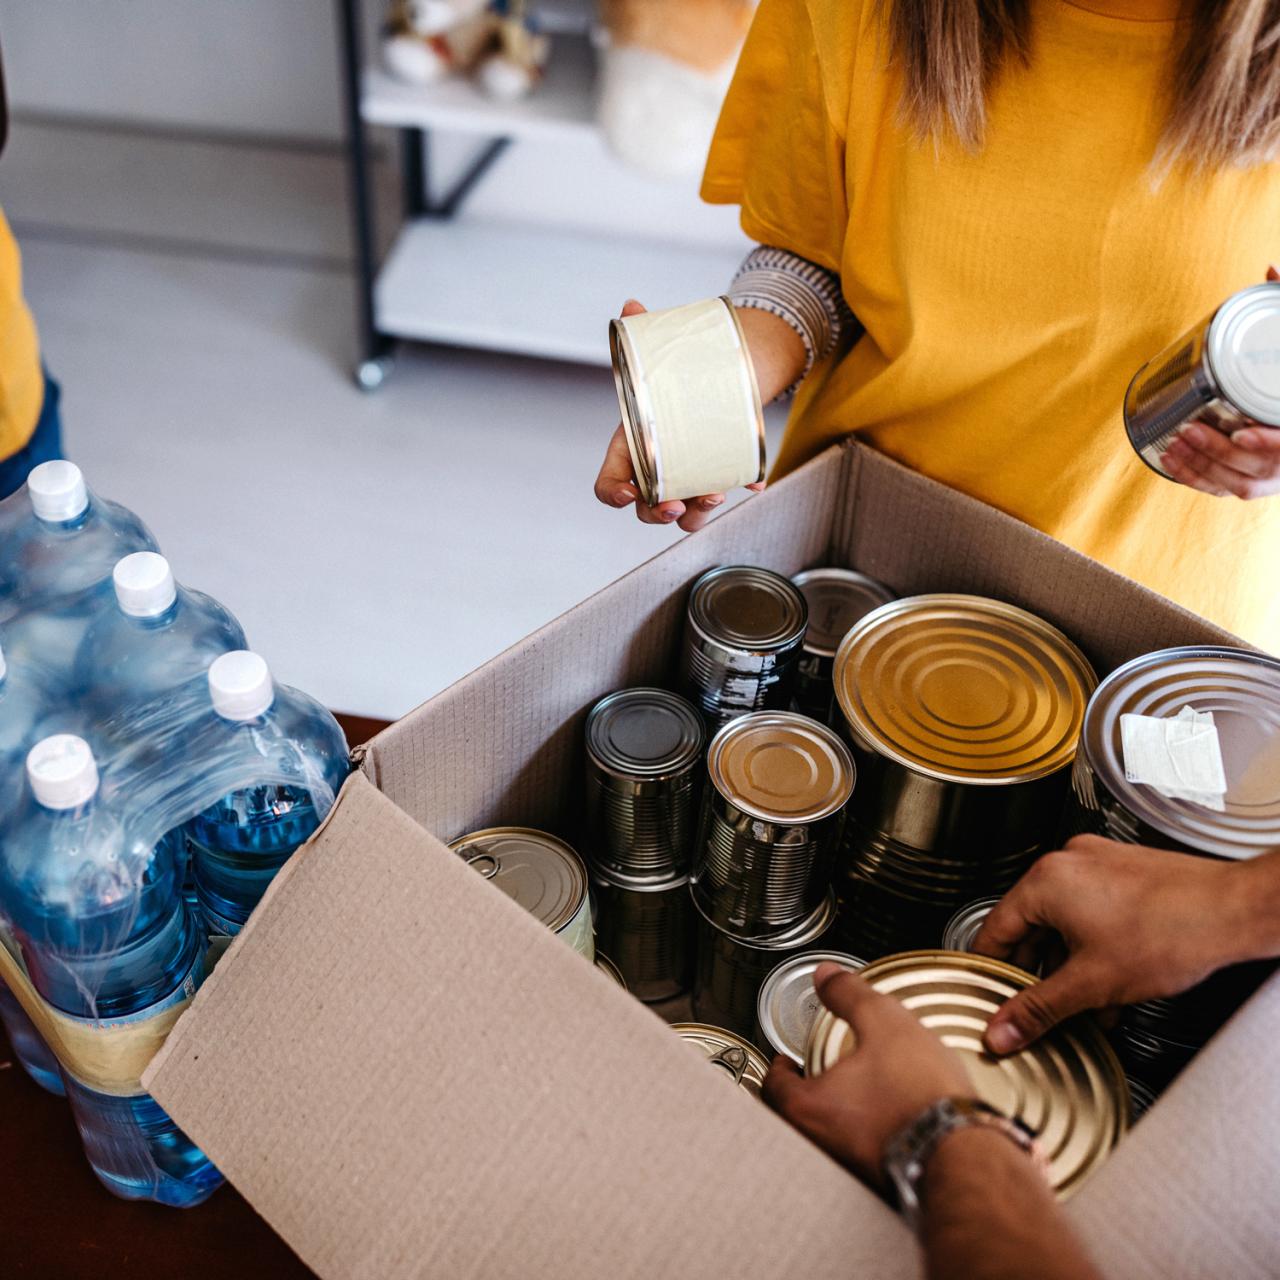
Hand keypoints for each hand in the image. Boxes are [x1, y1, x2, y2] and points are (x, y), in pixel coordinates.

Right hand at [593, 299, 768, 533]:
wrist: (718, 372)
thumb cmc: (678, 373)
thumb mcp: (660, 355)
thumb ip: (643, 334)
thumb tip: (632, 306)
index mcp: (632, 447)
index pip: (609, 484)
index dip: (613, 495)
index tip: (629, 495)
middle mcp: (657, 470)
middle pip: (647, 508)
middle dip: (659, 513)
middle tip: (677, 504)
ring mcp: (686, 478)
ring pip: (684, 514)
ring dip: (697, 513)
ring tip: (715, 493)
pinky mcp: (716, 475)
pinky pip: (724, 494)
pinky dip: (739, 489)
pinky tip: (753, 480)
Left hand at [763, 963, 972, 1186]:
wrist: (966, 1153)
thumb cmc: (921, 1096)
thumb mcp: (884, 1023)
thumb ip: (849, 994)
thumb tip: (826, 975)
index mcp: (809, 1109)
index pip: (773, 1088)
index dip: (778, 1069)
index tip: (785, 1061)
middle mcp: (824, 1146)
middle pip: (797, 1117)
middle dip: (805, 1094)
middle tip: (817, 1073)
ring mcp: (853, 1169)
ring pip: (830, 1138)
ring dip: (837, 1115)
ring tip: (856, 1093)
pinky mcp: (884, 1180)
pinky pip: (863, 1154)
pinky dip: (867, 1134)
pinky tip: (890, 1119)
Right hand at [974, 835, 1247, 1054]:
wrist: (1234, 911)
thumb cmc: (1174, 931)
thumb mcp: (1091, 983)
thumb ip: (1039, 1010)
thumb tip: (1003, 1029)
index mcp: (1045, 881)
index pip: (994, 930)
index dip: (990, 970)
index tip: (989, 993)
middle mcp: (1067, 864)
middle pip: (1031, 926)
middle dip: (1039, 973)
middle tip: (1039, 1006)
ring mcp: (1098, 865)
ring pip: (1065, 922)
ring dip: (1070, 964)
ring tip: (1084, 1002)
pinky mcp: (1125, 873)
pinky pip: (1092, 911)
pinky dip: (1094, 946)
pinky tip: (1111, 981)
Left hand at [1159, 265, 1279, 498]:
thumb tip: (1270, 268)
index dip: (1271, 444)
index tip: (1243, 434)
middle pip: (1260, 467)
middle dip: (1220, 452)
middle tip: (1189, 432)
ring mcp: (1277, 474)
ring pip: (1239, 483)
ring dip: (1203, 467)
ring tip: (1174, 444)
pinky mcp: (1256, 480)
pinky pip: (1225, 488)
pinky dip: (1198, 478)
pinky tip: (1172, 461)